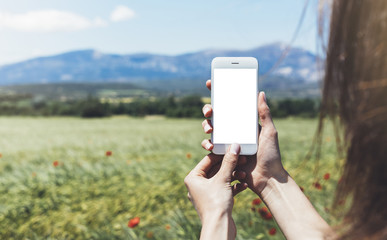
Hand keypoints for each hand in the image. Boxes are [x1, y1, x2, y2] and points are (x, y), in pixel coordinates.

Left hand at [184, 143, 247, 238]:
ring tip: (245, 174)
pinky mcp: (214, 201)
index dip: (222, 153)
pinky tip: (244, 185)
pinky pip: (224, 189)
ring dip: (234, 176)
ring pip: (221, 179)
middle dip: (230, 165)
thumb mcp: (223, 179)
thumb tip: (234, 146)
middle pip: (215, 169)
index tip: (234, 148)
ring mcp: (205, 194)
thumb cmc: (216, 203)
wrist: (219, 227)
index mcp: (193, 178)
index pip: (208, 160)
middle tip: (243, 159)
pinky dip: (233, 186)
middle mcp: (196, 185)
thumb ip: (229, 161)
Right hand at [201, 80, 286, 195]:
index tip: (211, 84)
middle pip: (217, 115)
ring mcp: (228, 141)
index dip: (220, 93)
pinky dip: (207, 144)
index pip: (231, 104)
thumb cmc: (271, 155)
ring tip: (210, 129)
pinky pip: (210, 146)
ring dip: (206, 125)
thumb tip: (260, 92)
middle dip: (209, 110)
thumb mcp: (270, 131)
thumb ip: (264, 113)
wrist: (266, 178)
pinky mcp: (223, 154)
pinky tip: (210, 145)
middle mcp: (235, 130)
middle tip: (209, 111)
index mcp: (245, 122)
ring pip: (211, 129)